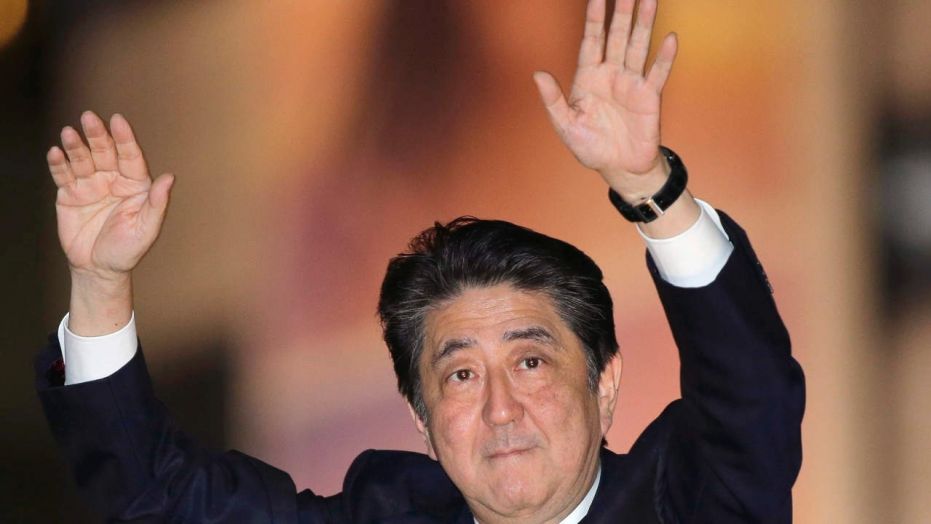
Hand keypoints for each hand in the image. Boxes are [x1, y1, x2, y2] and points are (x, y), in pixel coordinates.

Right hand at [48, 111, 173, 280]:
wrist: (99, 269)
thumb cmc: (128, 250)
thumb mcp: (147, 229)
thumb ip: (157, 203)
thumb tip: (169, 177)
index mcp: (135, 184)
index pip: (130, 156)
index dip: (124, 138)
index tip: (118, 120)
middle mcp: (112, 179)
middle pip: (104, 151)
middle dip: (97, 134)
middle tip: (89, 117)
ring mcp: (90, 185)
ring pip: (82, 159)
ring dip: (75, 145)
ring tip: (68, 133)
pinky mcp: (69, 194)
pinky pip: (63, 175)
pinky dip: (58, 163)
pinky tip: (55, 152)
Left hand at [534, 0, 676, 199]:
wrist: (619, 168)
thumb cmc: (590, 147)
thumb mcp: (566, 126)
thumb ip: (553, 100)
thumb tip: (538, 74)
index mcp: (588, 77)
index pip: (591, 41)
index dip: (594, 18)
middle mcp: (611, 74)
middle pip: (616, 36)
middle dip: (620, 12)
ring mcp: (631, 83)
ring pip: (638, 46)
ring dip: (643, 24)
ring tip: (649, 0)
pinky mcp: (649, 97)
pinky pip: (657, 74)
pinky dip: (664, 57)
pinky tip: (669, 38)